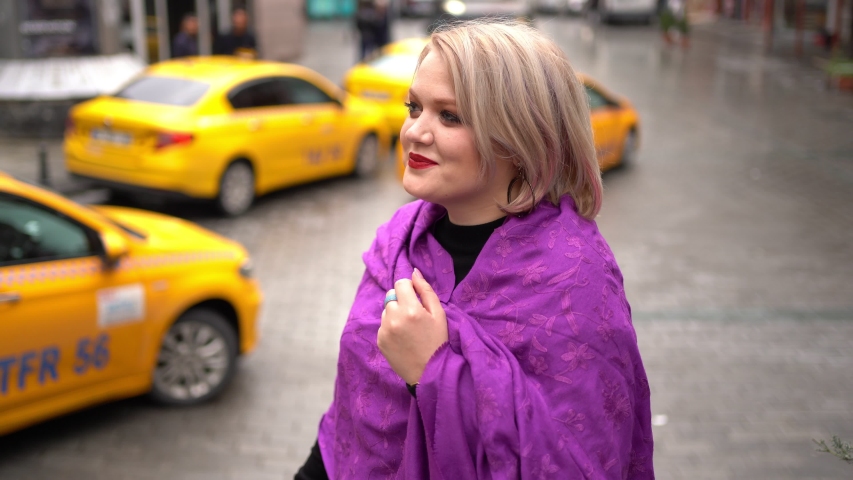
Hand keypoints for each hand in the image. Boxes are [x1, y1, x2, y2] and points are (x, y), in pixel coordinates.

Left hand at [378, 268, 447, 384]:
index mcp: (410, 309)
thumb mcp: (438, 314)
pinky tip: (402, 338)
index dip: (409, 289)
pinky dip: (391, 327)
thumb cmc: (437, 341)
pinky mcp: (379, 340)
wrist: (429, 371)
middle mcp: (394, 318)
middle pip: (391, 296)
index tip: (416, 299)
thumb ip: (425, 290)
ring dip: (395, 314)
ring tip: (408, 329)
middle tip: (414, 316)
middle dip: (401, 301)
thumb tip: (414, 272)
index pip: (400, 283)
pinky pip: (383, 325)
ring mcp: (384, 330)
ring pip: (386, 310)